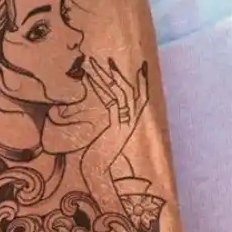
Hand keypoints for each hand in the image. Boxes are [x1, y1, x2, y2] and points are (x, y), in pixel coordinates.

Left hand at [78, 56, 148, 183]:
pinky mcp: (119, 127)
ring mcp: (127, 124)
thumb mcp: (105, 138)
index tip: (140, 65)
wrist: (97, 173)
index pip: (139, 98)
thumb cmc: (96, 157)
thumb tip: (103, 114)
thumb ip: (109, 126)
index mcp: (129, 123)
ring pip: (121, 93)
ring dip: (106, 76)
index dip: (141, 82)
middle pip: (130, 91)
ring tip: (93, 63)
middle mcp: (132, 122)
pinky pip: (114, 102)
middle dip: (117, 73)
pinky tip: (90, 79)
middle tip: (107, 58)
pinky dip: (102, 88)